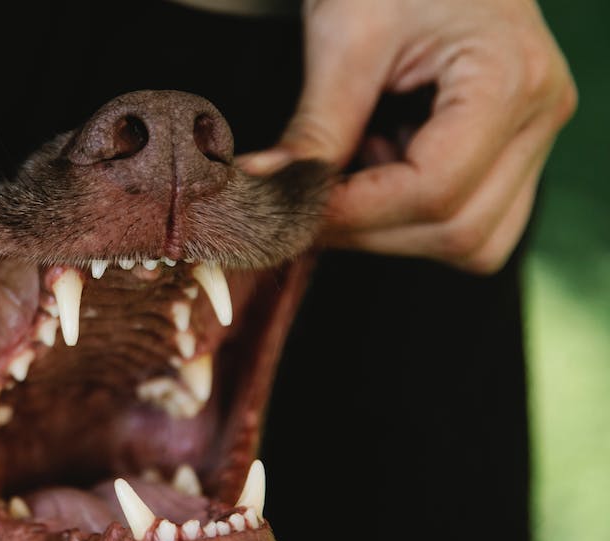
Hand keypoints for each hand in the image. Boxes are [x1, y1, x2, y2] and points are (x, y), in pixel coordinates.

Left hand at [240, 0, 575, 273]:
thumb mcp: (346, 35)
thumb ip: (316, 124)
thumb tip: (268, 189)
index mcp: (509, 79)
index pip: (435, 189)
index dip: (356, 213)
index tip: (294, 209)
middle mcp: (537, 117)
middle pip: (461, 230)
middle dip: (370, 231)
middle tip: (303, 208)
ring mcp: (532, 136)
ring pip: (474, 238)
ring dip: (394, 228)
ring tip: (348, 176)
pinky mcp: (511, 147)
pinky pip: (471, 215)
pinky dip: (411, 213)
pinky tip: (375, 167)